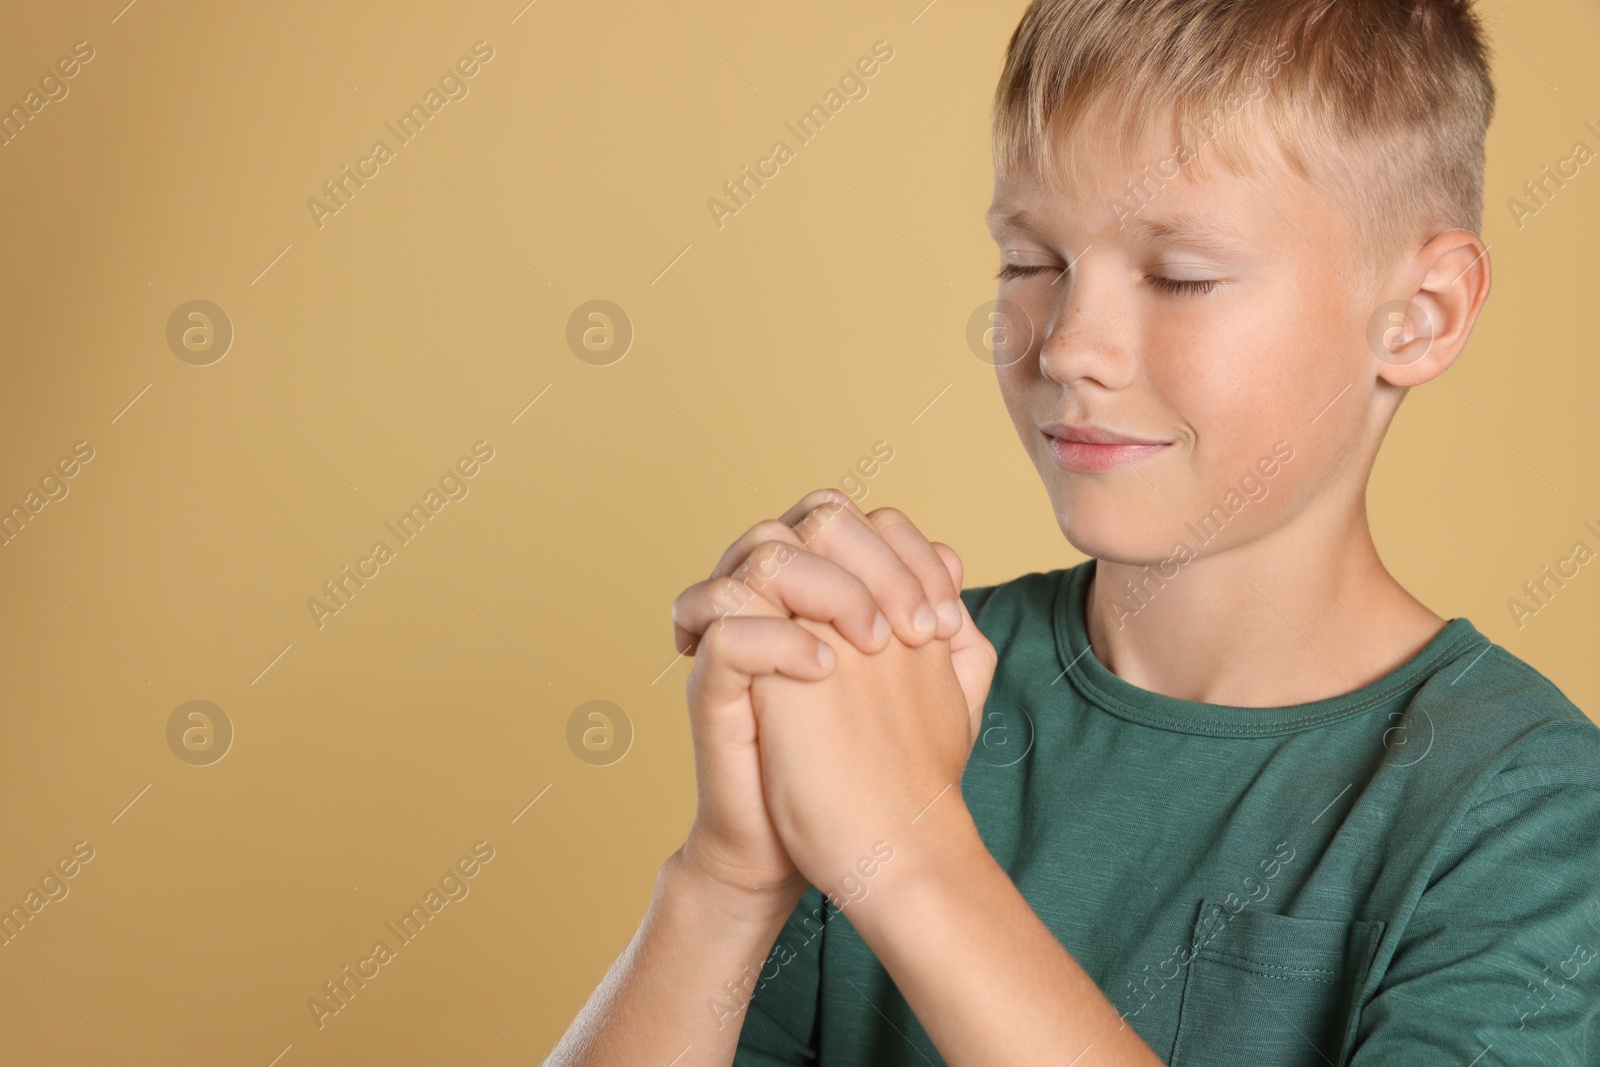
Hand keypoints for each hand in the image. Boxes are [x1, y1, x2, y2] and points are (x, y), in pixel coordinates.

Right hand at [670, 490, 978, 906]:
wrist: (831, 849)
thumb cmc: (872, 767)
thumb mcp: (924, 688)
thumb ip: (940, 623)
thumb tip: (952, 559)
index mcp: (818, 591)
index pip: (853, 519)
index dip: (905, 550)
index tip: (946, 617)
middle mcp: (773, 600)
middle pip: (808, 518)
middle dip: (876, 562)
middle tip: (915, 630)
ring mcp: (738, 636)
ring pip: (762, 555)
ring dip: (831, 588)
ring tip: (876, 646)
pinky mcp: (711, 686)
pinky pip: (725, 630)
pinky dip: (779, 638)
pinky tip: (825, 672)